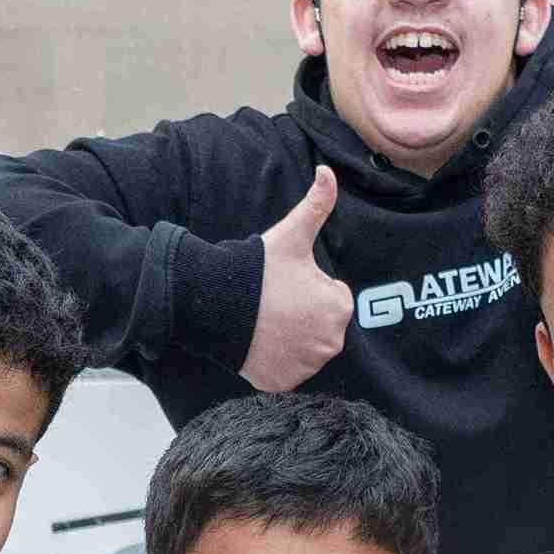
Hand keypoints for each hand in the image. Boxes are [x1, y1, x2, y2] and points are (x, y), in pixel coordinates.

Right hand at [240, 166, 350, 391]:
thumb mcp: (291, 235)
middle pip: (320, 325)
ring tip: (266, 320)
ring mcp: (307, 367)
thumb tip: (329, 171)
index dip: (309, 287)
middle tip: (274, 301)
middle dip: (303, 314)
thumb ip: (317, 205)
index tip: (286, 283)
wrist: (214, 304)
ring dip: (291, 337)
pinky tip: (260, 342)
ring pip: (305, 348)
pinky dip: (276, 360)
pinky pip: (286, 370)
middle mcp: (331, 343)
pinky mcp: (283, 383)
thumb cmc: (257, 270)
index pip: (332, 297)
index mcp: (339, 307)